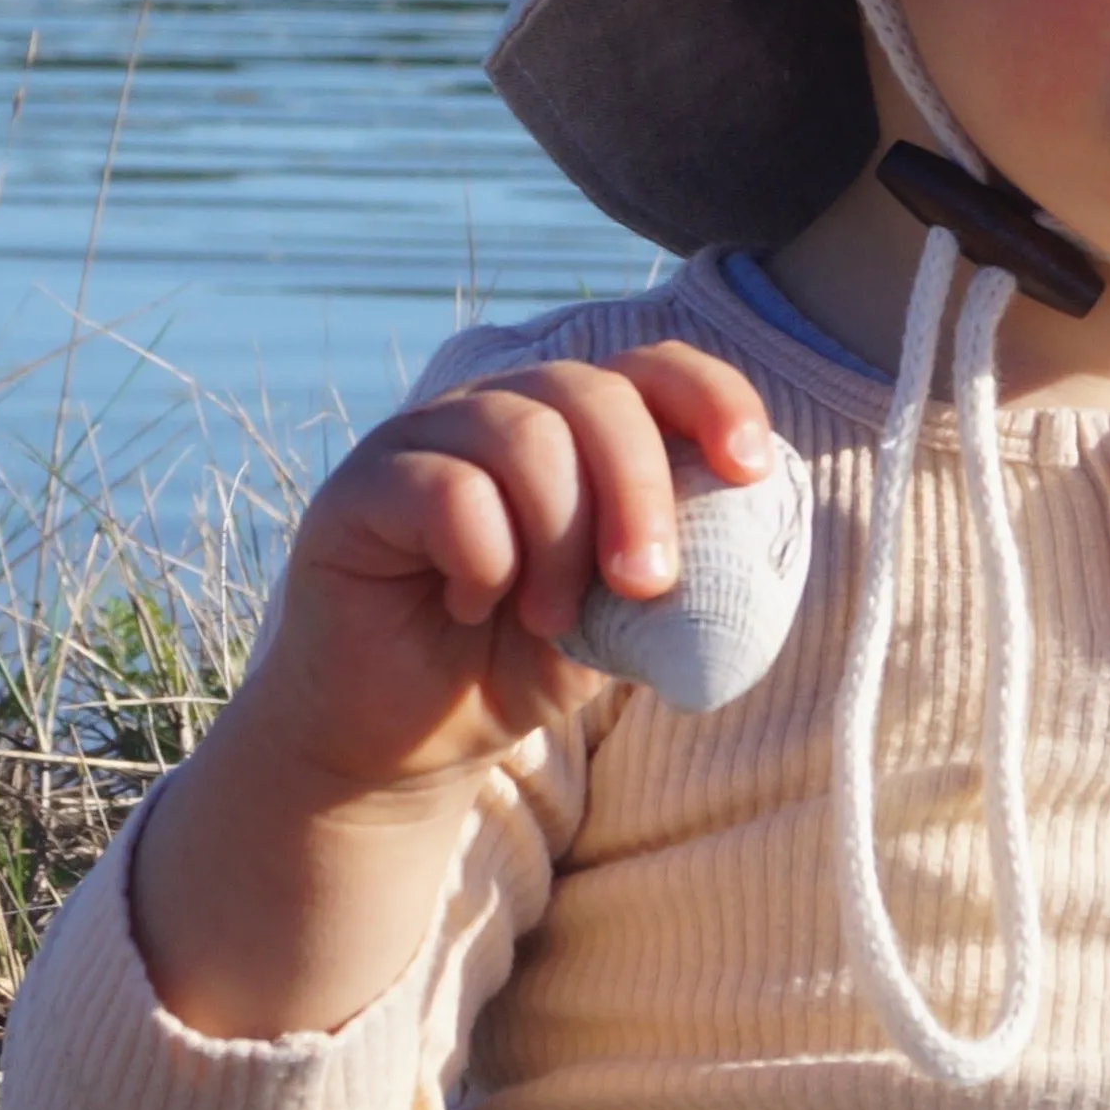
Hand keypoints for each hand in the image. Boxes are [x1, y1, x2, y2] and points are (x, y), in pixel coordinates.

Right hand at [240, 345, 776, 797]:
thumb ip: (669, 559)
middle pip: (594, 394)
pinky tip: (472, 604)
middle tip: (645, 583)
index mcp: (572, 424)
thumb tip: (740, 523)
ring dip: (560, 540)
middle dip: (639, 491)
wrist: (406, 741)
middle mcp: (500, 408)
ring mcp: (425, 436)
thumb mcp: (618, 616)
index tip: (748, 472)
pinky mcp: (361, 486)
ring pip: (525, 435)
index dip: (712, 399)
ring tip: (549, 616)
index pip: (653, 368)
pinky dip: (484, 559)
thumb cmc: (518, 660)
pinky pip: (447, 490)